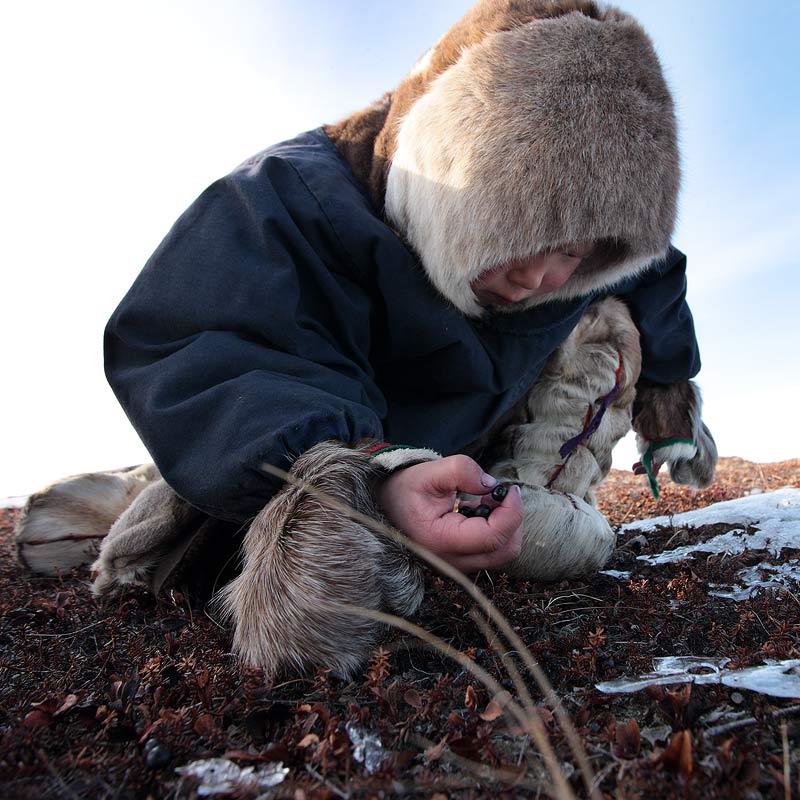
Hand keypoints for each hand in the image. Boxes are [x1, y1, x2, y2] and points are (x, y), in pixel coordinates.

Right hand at [376, 455, 523, 571]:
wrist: (386, 505)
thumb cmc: (405, 489)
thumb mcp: (429, 472)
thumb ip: (461, 470)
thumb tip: (491, 484)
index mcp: (442, 541)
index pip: (493, 536)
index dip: (511, 511)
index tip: (508, 488)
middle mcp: (451, 560)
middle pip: (505, 550)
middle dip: (513, 519)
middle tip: (501, 492)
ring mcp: (458, 564)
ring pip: (503, 552)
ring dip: (506, 523)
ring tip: (488, 498)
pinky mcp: (463, 560)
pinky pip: (493, 550)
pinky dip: (498, 528)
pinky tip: (481, 507)